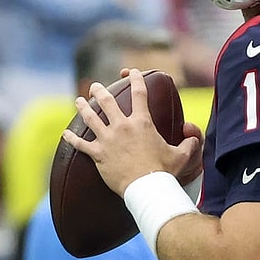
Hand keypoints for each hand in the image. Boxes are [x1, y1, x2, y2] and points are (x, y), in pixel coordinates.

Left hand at [62, 69, 202, 195]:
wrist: (146, 188)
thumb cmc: (164, 171)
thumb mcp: (182, 155)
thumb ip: (189, 143)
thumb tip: (194, 138)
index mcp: (142, 122)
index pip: (139, 94)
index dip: (136, 79)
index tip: (132, 72)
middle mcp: (123, 127)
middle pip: (107, 102)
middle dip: (100, 91)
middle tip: (95, 87)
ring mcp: (108, 140)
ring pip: (91, 118)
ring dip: (83, 108)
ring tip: (78, 101)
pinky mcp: (98, 155)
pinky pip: (81, 145)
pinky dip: (72, 139)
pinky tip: (65, 134)